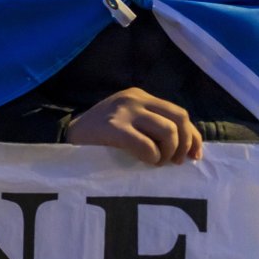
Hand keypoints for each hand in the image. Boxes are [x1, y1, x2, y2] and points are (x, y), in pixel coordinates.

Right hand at [66, 87, 202, 165]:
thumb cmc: (99, 139)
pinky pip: (147, 146)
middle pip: (179, 118)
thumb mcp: (128, 123)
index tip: (194, 156)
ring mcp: (122, 112)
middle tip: (174, 162)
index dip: (193, 136)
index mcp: (138, 96)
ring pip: (168, 131)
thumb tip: (190, 148)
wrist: (64, 140)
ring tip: (156, 162)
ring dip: (168, 153)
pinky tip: (143, 162)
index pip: (179, 113)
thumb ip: (153, 127)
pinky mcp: (113, 128)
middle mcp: (133, 98)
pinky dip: (152, 158)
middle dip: (184, 144)